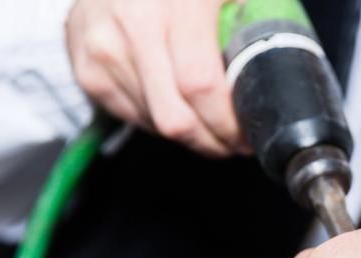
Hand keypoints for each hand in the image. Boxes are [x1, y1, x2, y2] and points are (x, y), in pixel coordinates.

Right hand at [66, 0, 244, 156]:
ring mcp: (104, 49)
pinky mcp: (88, 71)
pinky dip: (160, 122)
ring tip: (208, 121)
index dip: (227, 122)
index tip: (247, 134)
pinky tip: (174, 104)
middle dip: (212, 141)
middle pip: (176, 117)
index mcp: (178, 2)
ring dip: (190, 135)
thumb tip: (272, 74)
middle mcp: (134, 24)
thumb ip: (249, 24)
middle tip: (233, 141)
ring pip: (156, 124)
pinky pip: (134, 119)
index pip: (202, 85)